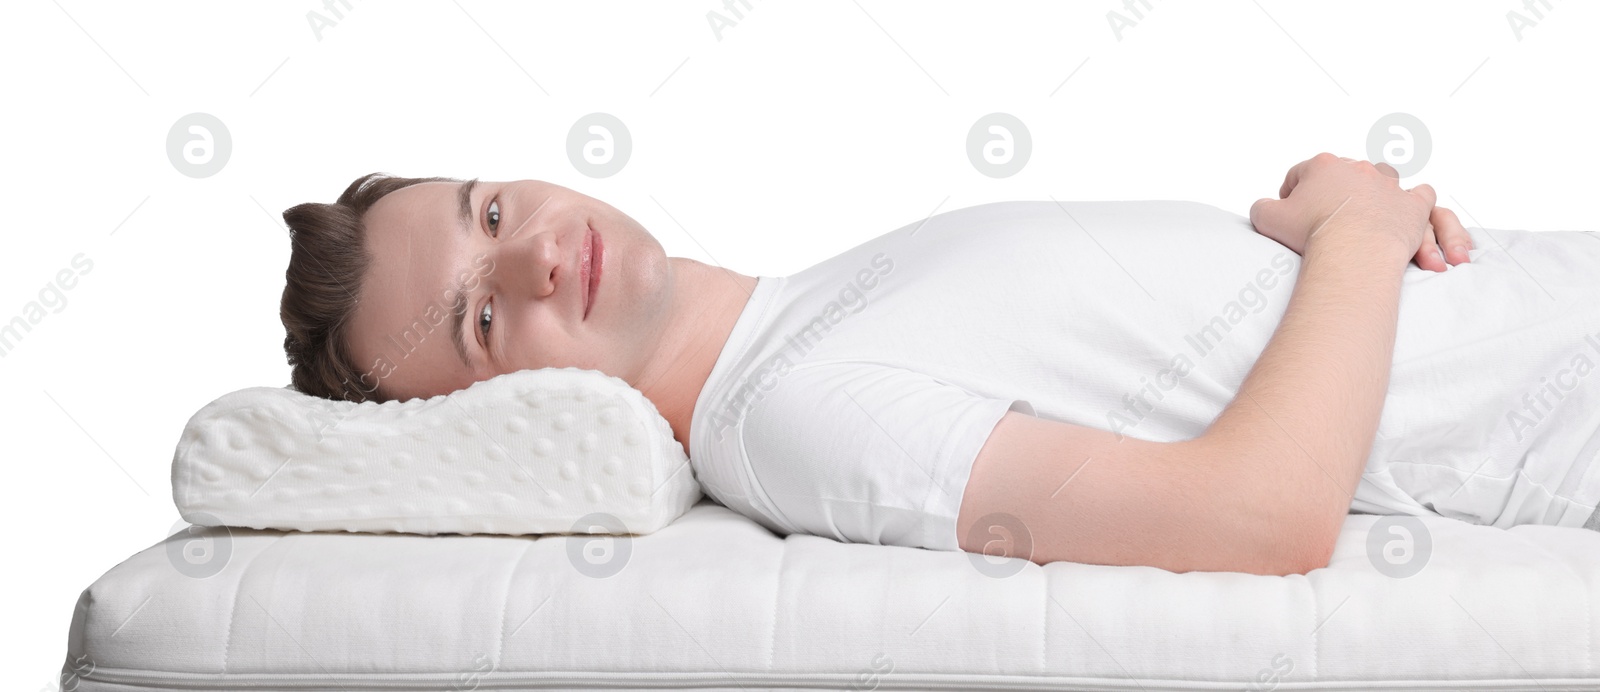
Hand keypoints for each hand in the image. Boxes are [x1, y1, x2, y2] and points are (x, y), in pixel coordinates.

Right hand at [1250, 153, 1473, 270]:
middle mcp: (1358, 168)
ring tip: (1364, 214)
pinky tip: (1405, 209)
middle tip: (1324, 217)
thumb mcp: (1267, 218)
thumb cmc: (1310, 234)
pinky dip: (1415, 200)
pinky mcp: (1412, 204)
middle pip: (1341, 174)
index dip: (1292, 192)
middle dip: (1332, 192)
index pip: (1301, 173)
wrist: (1353, 251)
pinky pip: (1421, 195)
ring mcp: (1388, 184)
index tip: (1291, 210)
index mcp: (1322, 165)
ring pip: (1382, 178)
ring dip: (1373, 191)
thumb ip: (1261, 206)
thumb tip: (1265, 205)